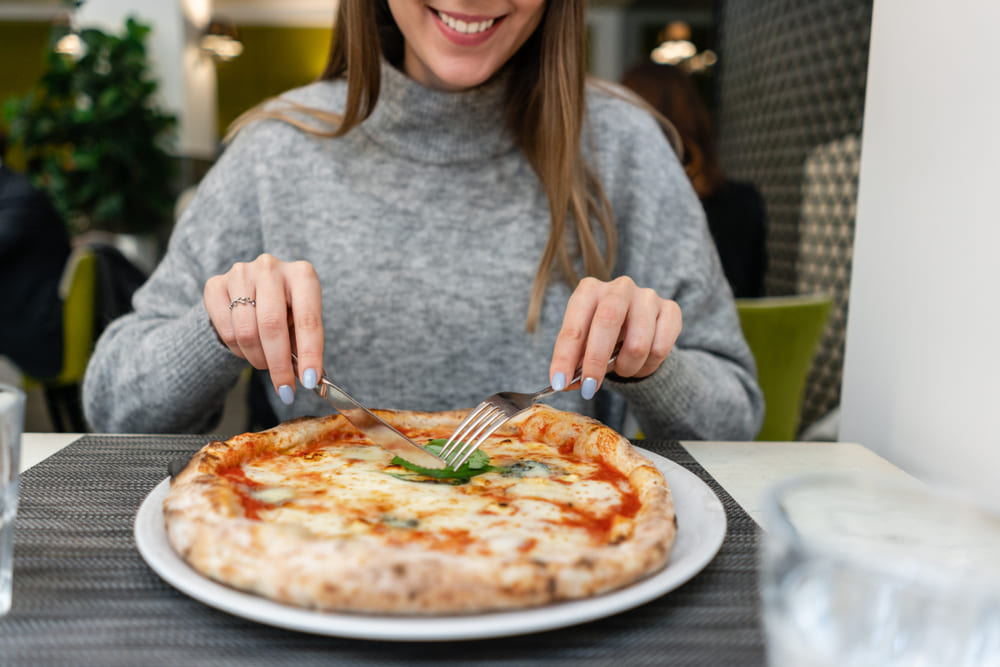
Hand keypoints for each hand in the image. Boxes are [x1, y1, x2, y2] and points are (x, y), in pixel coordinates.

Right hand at [204, 254, 323, 403]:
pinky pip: (225, 330)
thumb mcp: (301, 322)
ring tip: (265, 363)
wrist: (250, 290)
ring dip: (257, 358)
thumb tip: (310, 378)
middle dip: (279, 365)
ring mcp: (240, 273)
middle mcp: (270, 268)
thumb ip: (304, 345)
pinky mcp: (215, 285)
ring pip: (246, 331)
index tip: (309, 381)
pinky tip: (247, 349)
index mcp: (302, 274)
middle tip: (284, 389)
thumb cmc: (285, 309)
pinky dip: (238, 350)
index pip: (308, 319)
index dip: (309, 353)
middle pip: (272, 326)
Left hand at [549, 276, 680, 398]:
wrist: (641, 328)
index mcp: (589, 290)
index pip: (574, 325)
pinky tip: (642, 363)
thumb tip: (563, 383)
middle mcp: (619, 287)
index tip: (559, 382)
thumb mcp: (585, 345)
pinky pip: (660, 349)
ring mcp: (647, 297)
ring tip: (622, 368)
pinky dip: (648, 366)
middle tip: (589, 388)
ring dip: (626, 367)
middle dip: (595, 361)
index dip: (565, 356)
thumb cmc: (605, 335)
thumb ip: (574, 360)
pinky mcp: (670, 310)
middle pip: (607, 322)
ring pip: (637, 344)